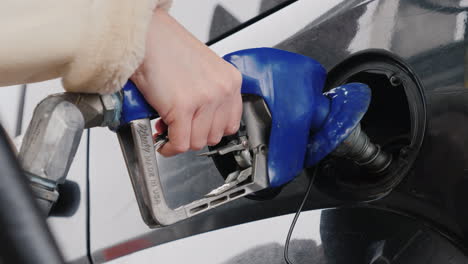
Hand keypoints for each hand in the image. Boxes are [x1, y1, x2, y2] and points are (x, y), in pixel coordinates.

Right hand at [131, 9, 241, 156]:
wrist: (147, 37)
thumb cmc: (168, 49)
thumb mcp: (204, 71)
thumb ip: (209, 97)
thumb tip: (200, 124)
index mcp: (230, 80)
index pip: (231, 123)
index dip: (211, 130)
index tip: (199, 130)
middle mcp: (222, 90)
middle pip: (214, 136)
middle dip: (193, 136)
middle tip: (179, 128)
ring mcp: (205, 99)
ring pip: (196, 142)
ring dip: (180, 141)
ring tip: (168, 128)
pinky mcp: (183, 108)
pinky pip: (180, 143)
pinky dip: (169, 147)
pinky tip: (162, 141)